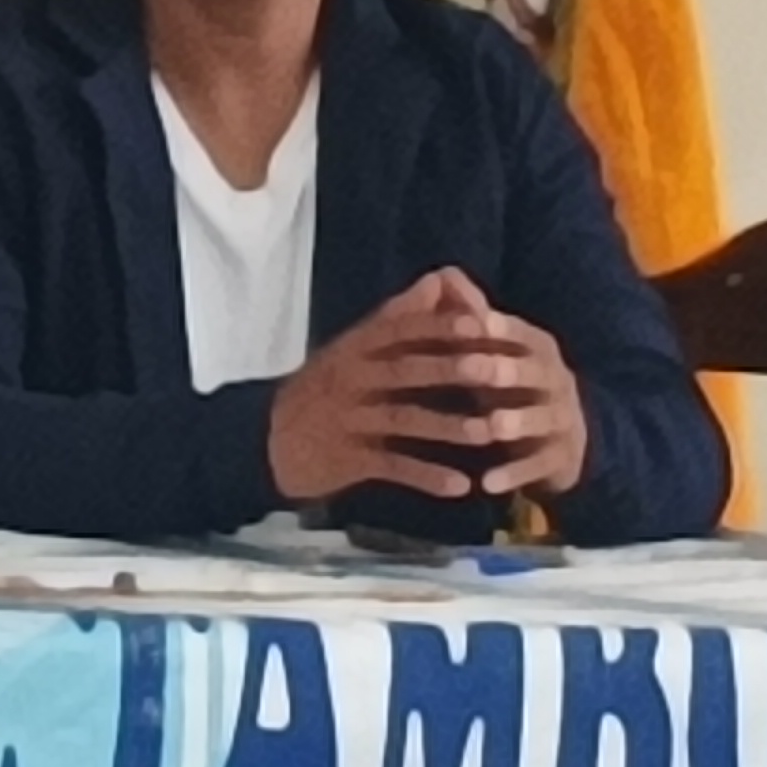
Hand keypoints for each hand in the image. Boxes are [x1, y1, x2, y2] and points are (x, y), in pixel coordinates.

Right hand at [268, 270, 568, 503]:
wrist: (269, 440)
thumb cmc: (324, 389)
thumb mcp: (354, 348)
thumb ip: (398, 319)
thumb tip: (439, 281)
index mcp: (356, 348)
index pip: (400, 330)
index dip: (440, 327)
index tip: (482, 324)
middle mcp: (352, 379)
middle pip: (406, 370)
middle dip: (453, 370)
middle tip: (498, 372)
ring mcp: (350, 419)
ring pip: (404, 419)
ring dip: (448, 426)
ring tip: (489, 434)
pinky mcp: (349, 459)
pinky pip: (393, 466)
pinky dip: (426, 476)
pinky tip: (460, 486)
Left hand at [422, 269, 591, 498]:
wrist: (564, 439)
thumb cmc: (512, 386)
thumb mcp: (494, 352)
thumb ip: (468, 317)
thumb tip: (442, 273)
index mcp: (538, 347)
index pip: (519, 333)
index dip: (496, 328)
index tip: (472, 323)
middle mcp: (556, 378)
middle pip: (531, 372)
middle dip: (503, 370)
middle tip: (473, 370)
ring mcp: (562, 420)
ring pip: (538, 419)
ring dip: (514, 422)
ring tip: (489, 428)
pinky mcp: (560, 460)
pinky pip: (536, 466)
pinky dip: (512, 475)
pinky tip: (487, 485)